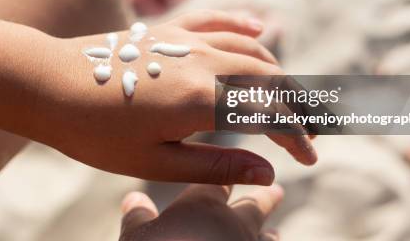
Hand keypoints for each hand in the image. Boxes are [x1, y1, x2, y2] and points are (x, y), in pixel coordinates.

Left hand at [34, 10, 316, 185]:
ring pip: (249, 50)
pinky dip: (243, 26)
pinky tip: (261, 29)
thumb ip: (215, 165)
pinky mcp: (167, 31)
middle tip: (312, 129)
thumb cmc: (94, 131)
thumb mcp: (154, 162)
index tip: (309, 157)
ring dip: (278, 73)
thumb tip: (268, 171)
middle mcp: (200, 61)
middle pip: (269, 77)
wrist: (47, 84)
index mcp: (200, 99)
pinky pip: (215, 20)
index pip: (269, 114)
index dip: (296, 136)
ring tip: (290, 97)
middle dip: (298, 104)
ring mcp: (184, 40)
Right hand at [119, 184, 282, 240]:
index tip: (231, 176)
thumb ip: (137, 216)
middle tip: (277, 190)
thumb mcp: (135, 237)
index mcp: (203, 207)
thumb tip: (133, 198)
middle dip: (264, 198)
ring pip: (266, 240)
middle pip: (253, 207)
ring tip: (276, 233)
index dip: (224, 180)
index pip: (217, 184)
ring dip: (270, 237)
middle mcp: (233, 226)